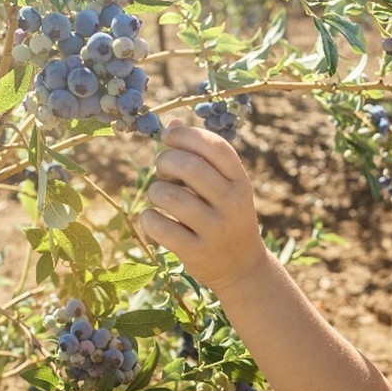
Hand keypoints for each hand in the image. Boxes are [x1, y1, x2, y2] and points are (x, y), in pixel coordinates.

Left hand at [142, 123, 266, 292]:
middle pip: (188, 166)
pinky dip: (149, 219)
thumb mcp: (224, 187)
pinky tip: (155, 220)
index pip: (214, 146)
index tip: (167, 136)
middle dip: (165, 162)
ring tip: (160, 198)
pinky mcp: (197, 253)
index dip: (185, 135)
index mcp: (240, 181)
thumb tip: (172, 123)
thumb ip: (201, 156)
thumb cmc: (225, 217)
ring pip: (169, 196)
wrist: (242, 268)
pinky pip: (159, 226)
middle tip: (163, 172)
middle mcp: (231, 203)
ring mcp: (215, 230)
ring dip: (155, 192)